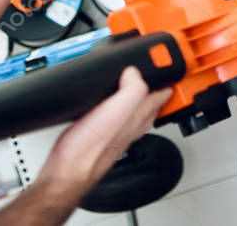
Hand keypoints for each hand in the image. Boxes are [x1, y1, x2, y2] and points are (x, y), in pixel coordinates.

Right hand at [0, 68, 170, 225]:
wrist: (68, 170)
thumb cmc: (90, 147)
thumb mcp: (116, 109)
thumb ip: (132, 88)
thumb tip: (134, 71)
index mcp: (139, 115)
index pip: (162, 94)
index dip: (167, 79)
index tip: (168, 66)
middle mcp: (132, 125)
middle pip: (151, 104)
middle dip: (156, 89)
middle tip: (158, 75)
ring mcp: (118, 132)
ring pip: (135, 112)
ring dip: (138, 98)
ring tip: (137, 86)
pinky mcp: (101, 135)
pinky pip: (116, 118)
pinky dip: (116, 108)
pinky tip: (109, 106)